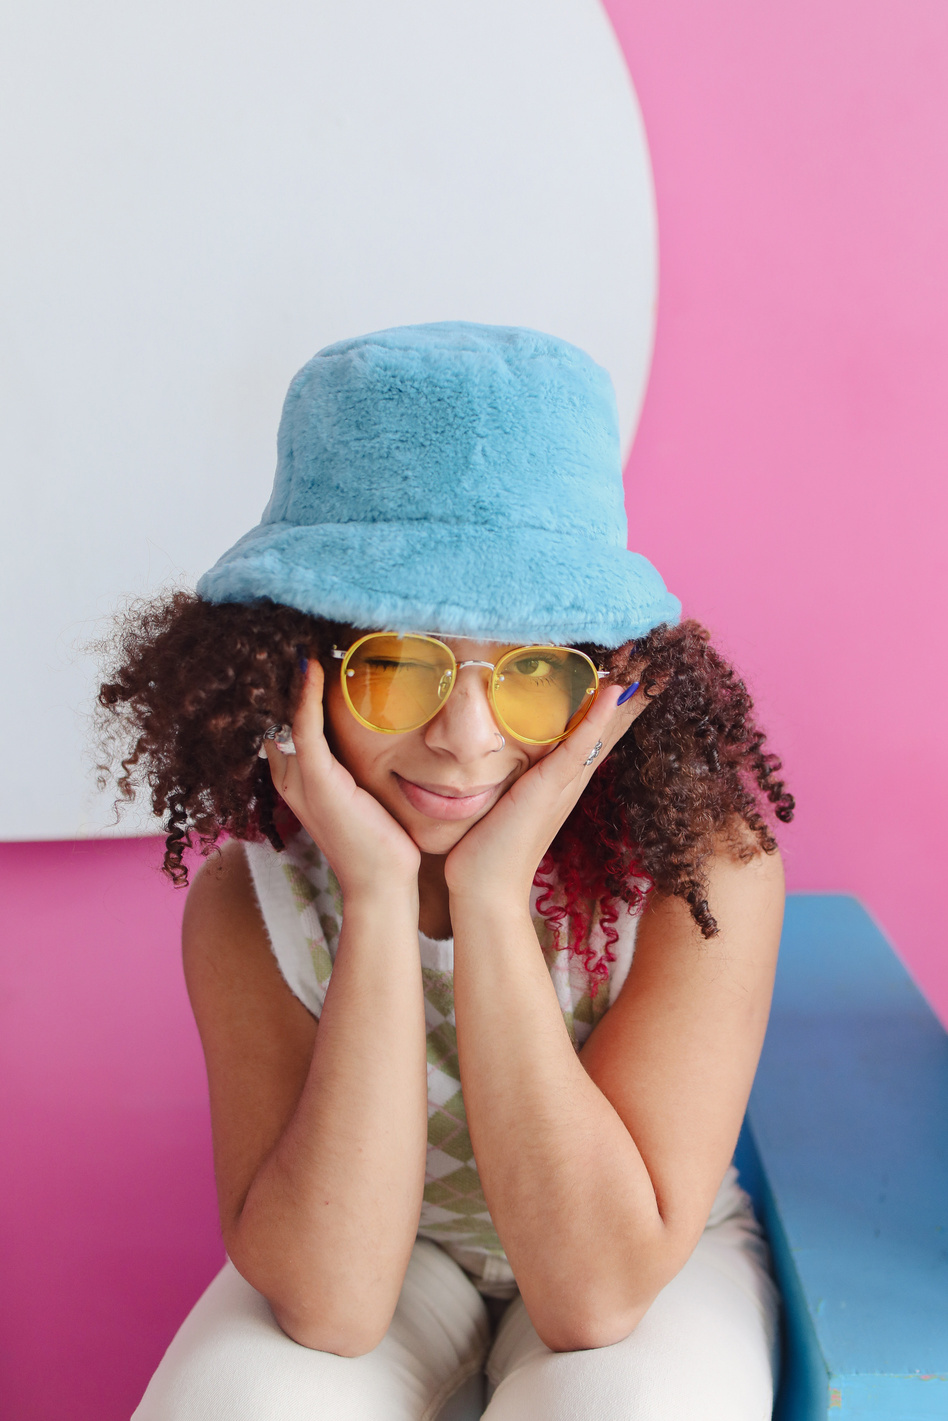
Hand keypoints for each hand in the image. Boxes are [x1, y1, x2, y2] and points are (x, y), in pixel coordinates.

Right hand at [262, 661, 420, 899]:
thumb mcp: (366, 797)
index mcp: (300, 782)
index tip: (301, 653)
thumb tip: (381, 735)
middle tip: (290, 636)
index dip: (290, 691)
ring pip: (287, 717)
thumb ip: (360, 767)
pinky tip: (310, 666)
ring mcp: (301, 781)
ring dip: (289, 679)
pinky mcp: (319, 783)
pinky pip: (306, 729)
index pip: (286, 725)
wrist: (383, 885)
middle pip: (278, 716)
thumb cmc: (382, 843)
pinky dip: (305, 696)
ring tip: (294, 640)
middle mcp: (292, 778)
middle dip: (280, 679)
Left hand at [443, 680, 649, 906]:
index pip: (598, 732)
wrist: (484, 887)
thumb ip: (515, 776)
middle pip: (612, 728)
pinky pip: (578, 748)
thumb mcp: (507, 799)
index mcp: (565, 780)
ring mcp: (565, 784)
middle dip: (633, 693)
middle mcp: (573, 779)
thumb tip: (509, 752)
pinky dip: (597, 719)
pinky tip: (613, 692)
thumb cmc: (489, 845)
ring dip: (625, 696)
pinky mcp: (549, 789)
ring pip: (603, 731)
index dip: (618, 701)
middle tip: (658, 656)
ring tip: (649, 662)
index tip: (637, 668)